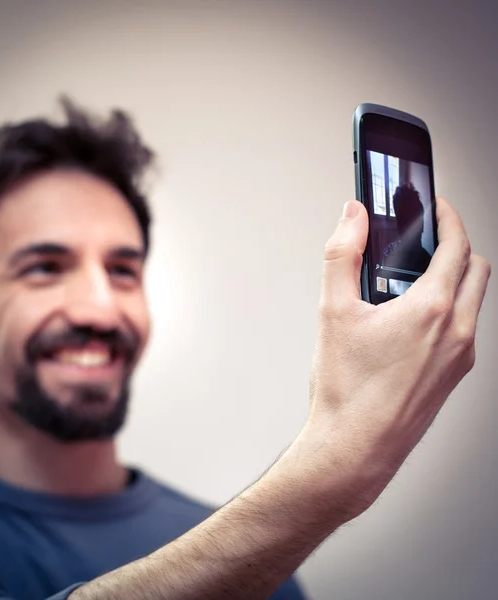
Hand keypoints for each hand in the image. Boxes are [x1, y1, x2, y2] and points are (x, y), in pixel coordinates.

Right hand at [297, 197, 490, 519]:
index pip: (456, 245)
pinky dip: (450, 309)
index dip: (447, 217)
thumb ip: (342, 254)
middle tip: (427, 239)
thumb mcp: (333, 310)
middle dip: (457, 245)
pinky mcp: (455, 376)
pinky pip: (466, 328)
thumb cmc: (347, 389)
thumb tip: (352, 216)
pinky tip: (410, 321)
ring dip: (455, 278)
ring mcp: (461, 356)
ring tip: (413, 280)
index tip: (437, 206)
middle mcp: (458, 331)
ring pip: (475, 300)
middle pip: (477, 268)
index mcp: (432, 309)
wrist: (355, 447)